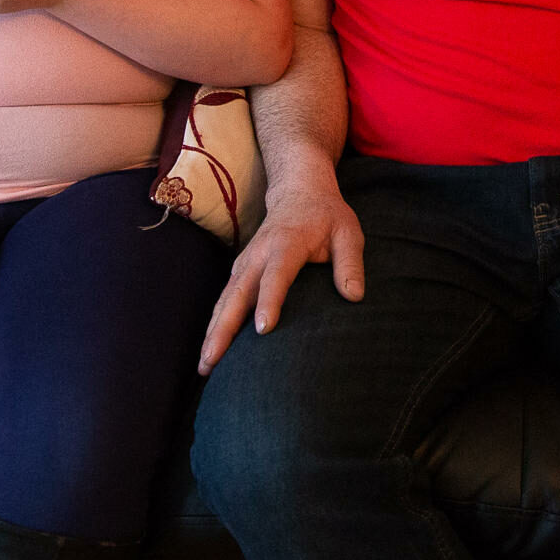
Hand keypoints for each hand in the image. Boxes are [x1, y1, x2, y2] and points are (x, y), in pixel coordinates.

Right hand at [198, 171, 364, 370]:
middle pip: (238, 294)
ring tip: (205, 366)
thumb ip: (350, 263)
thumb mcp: (348, 233)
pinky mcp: (239, 272)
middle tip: (213, 360)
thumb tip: (354, 296)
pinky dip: (214, 326)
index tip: (262, 329)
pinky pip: (224, 301)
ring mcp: (244, 264)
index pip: (276, 276)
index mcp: (286, 244)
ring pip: (224, 301)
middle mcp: (258, 255)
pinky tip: (210, 352)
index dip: (269, 301)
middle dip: (223, 328)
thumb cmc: (327, 217)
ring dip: (212, 333)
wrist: (299, 193)